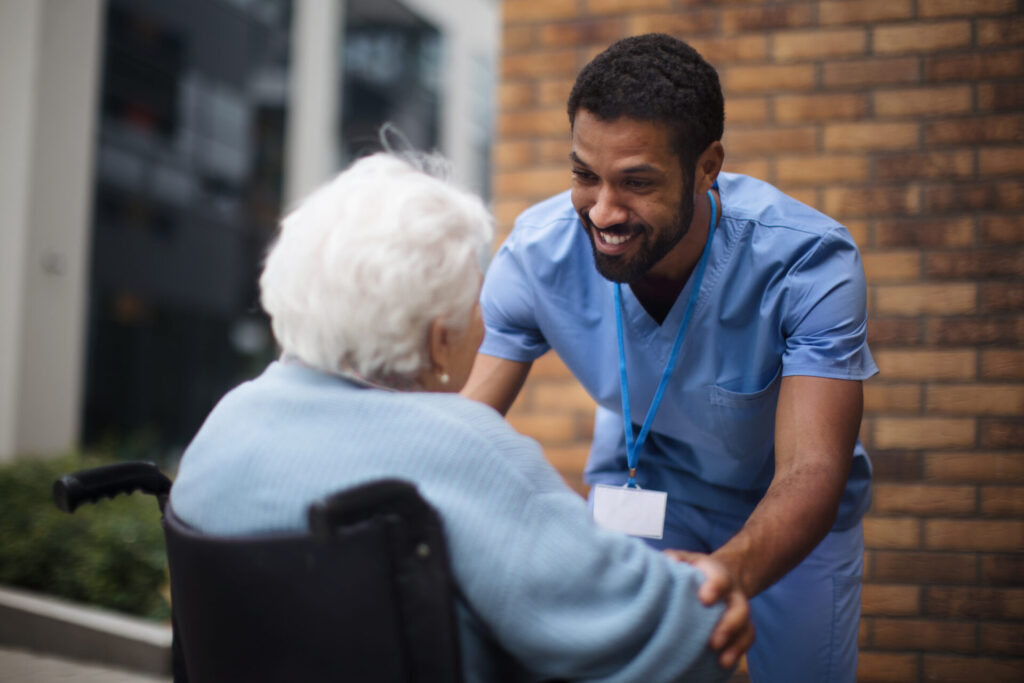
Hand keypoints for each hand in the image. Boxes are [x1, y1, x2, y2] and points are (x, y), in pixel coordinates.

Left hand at [663, 549, 753, 669]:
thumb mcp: (685, 559)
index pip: (720, 577)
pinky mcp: (741, 626)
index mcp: (716, 572)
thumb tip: (668, 561)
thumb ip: (676, 559)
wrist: (719, 576)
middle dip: (729, 624)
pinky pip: (746, 638)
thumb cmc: (695, 569)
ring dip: (735, 642)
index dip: (715, 587)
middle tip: (713, 641)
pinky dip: (737, 650)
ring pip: (746, 625)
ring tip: (720, 658)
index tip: (705, 599)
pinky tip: (724, 662)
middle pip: (740, 607)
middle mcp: (732, 592)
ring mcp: (738, 609)